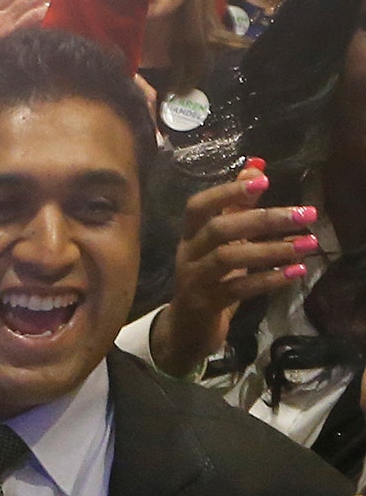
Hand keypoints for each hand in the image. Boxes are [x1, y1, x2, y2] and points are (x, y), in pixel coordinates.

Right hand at [149, 161, 321, 375]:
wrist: (187, 326)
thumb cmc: (209, 276)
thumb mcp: (220, 241)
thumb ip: (236, 205)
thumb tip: (256, 168)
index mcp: (190, 234)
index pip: (200, 205)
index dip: (228, 192)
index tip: (264, 180)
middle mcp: (188, 252)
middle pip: (220, 228)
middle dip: (264, 219)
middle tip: (305, 214)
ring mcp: (195, 279)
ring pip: (229, 258)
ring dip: (272, 249)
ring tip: (308, 243)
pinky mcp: (207, 303)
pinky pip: (238, 289)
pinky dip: (268, 279)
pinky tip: (296, 272)